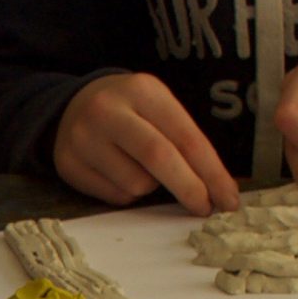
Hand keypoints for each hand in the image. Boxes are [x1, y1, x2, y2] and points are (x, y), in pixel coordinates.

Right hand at [54, 74, 240, 216]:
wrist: (72, 107)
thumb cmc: (130, 113)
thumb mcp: (157, 108)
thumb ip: (184, 141)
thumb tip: (217, 189)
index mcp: (142, 90)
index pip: (186, 137)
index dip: (211, 172)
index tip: (228, 198)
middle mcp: (109, 110)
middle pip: (159, 158)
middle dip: (189, 188)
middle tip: (206, 208)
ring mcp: (84, 138)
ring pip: (136, 184)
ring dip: (150, 188)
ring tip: (140, 169)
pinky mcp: (69, 165)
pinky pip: (115, 196)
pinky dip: (127, 193)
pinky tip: (118, 173)